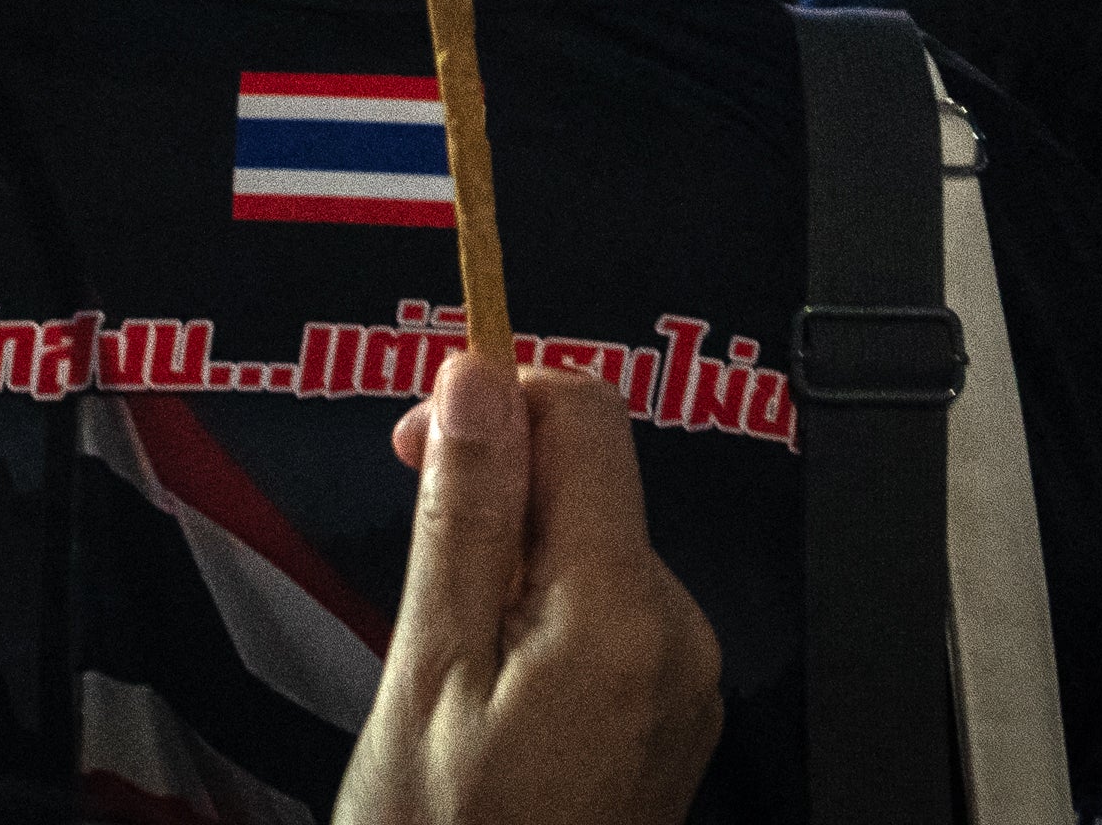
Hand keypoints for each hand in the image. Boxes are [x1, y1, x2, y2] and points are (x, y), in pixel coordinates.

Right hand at [340, 355, 723, 824]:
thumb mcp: (428, 669)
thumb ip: (462, 516)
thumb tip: (473, 381)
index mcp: (623, 614)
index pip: (586, 417)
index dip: (495, 395)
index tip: (422, 432)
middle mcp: (677, 639)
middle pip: (589, 486)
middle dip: (496, 502)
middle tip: (418, 581)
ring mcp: (682, 686)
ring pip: (590, 554)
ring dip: (512, 570)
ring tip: (451, 667)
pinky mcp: (670, 720)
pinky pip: (606, 621)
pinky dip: (541, 626)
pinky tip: (491, 697)